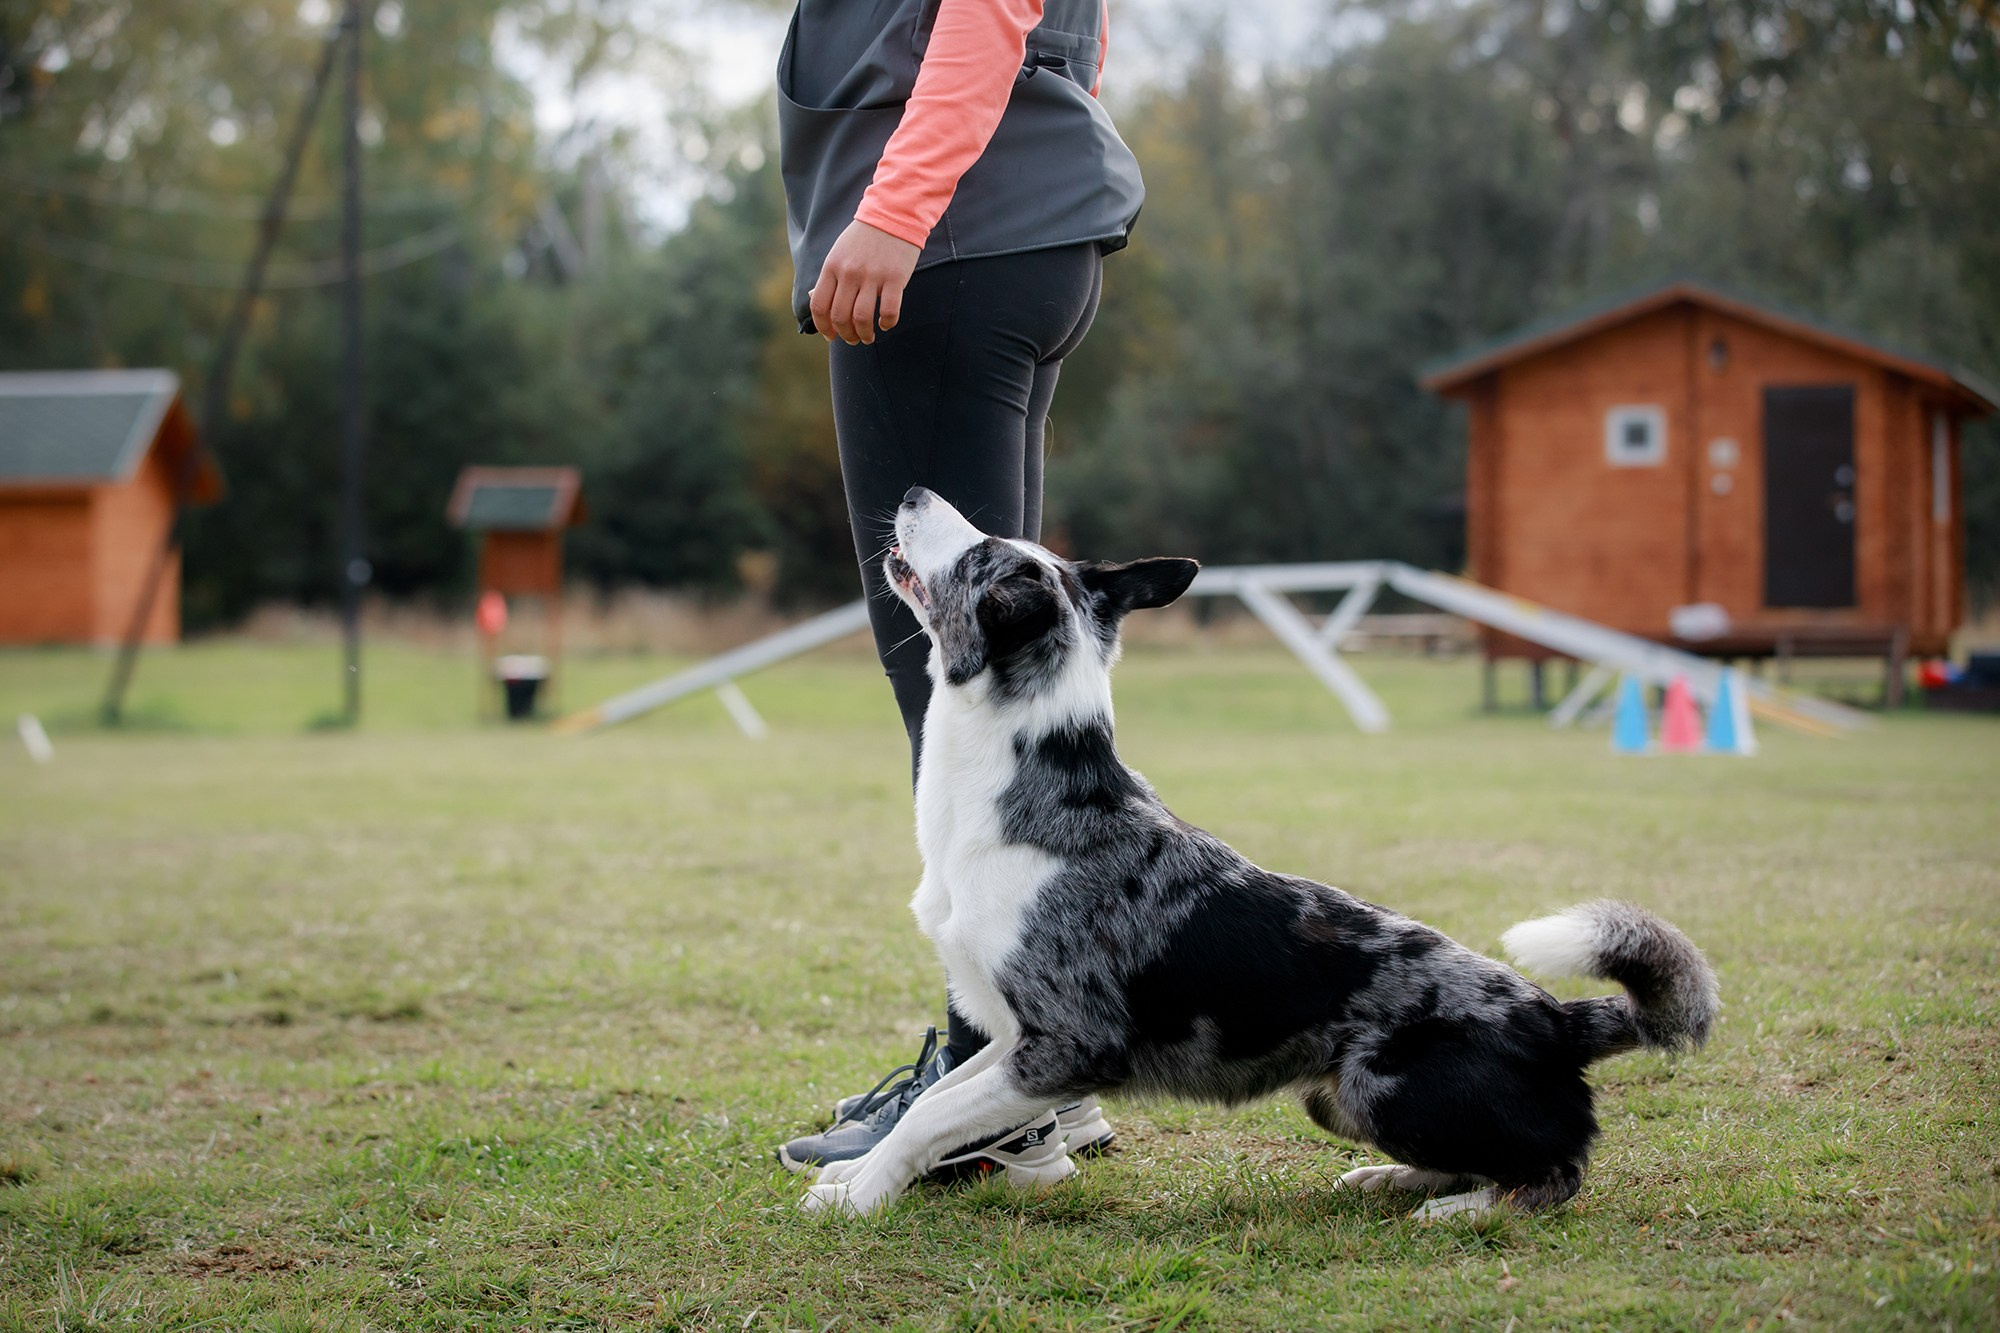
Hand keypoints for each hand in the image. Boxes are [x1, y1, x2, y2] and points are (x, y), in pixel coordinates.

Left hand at [809, 219, 920, 344]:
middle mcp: (849, 273)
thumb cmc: (863, 238)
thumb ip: (828, 277)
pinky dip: (887, 323)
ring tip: (868, 337)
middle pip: (840, 316)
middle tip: (853, 339)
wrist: (893, 214)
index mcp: (832, 267)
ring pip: (862, 318)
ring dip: (864, 334)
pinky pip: (889, 311)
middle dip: (845, 335)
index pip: (819, 306)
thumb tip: (814, 299)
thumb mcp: (838, 253)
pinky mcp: (895, 278)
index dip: (823, 327)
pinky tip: (886, 323)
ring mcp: (872, 275)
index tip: (831, 336)